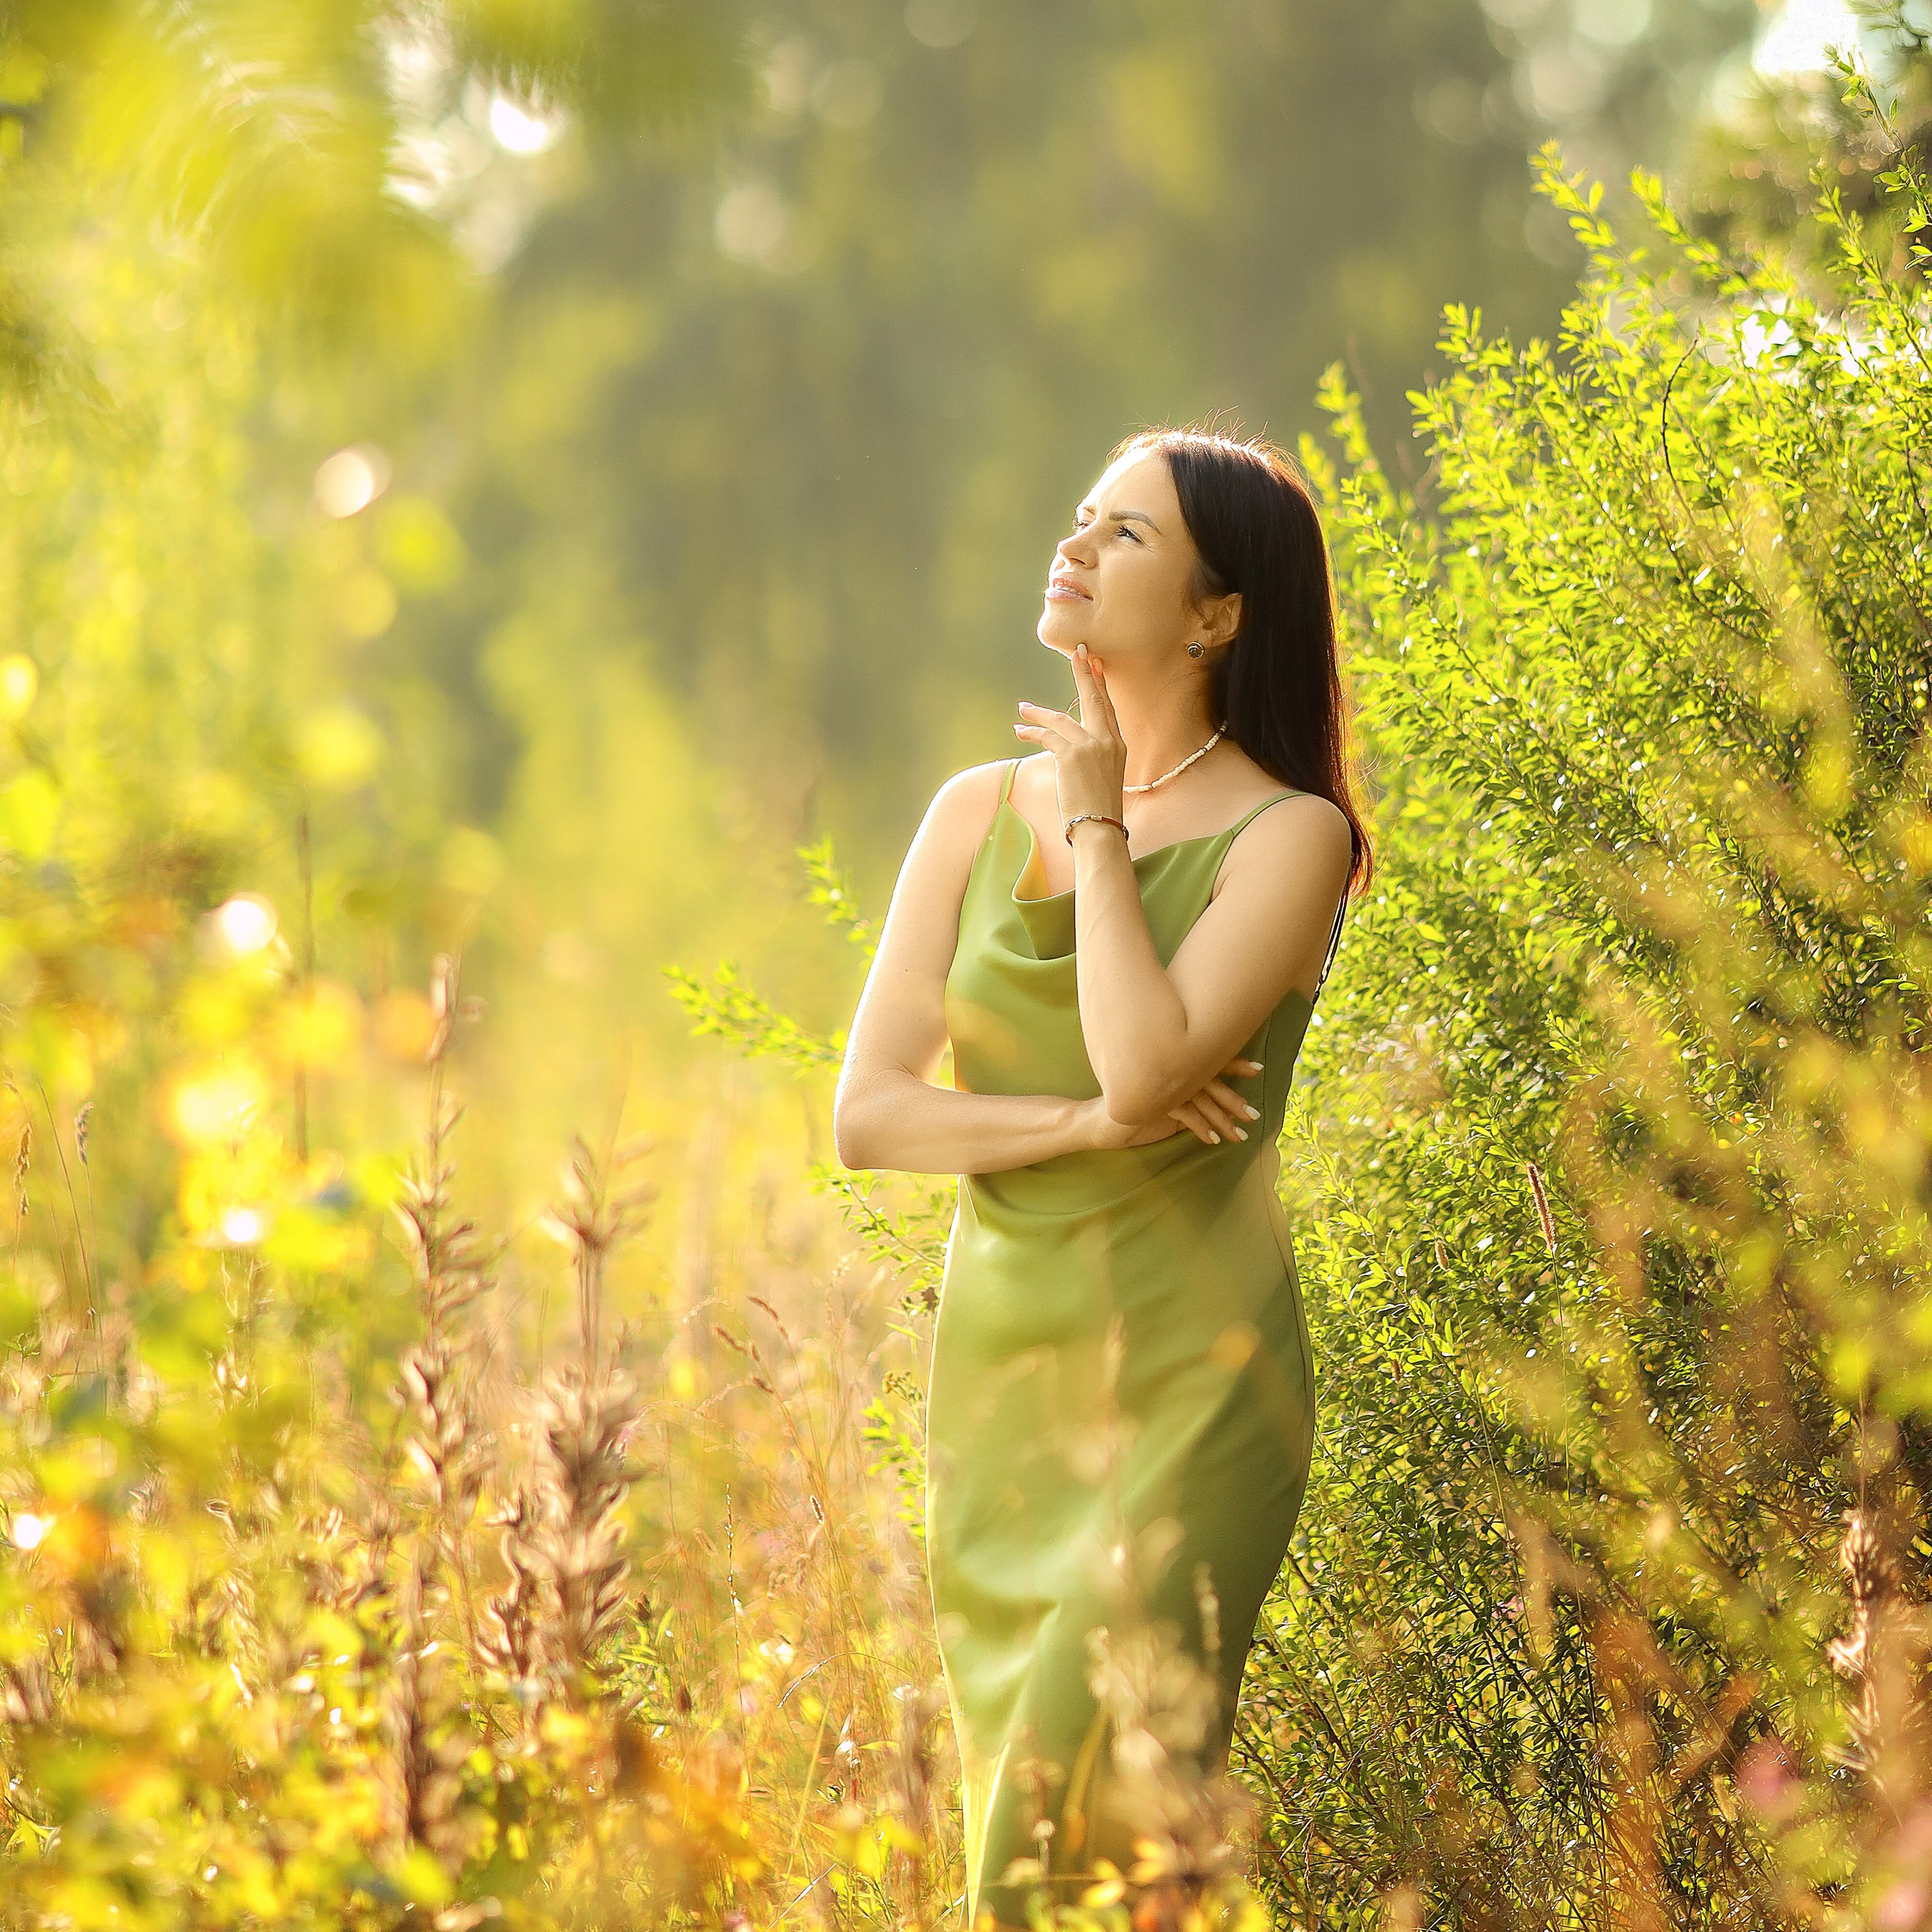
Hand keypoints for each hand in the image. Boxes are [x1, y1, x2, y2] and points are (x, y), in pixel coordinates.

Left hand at [1013, 643, 1125, 826]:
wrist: (1100, 828)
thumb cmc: (1100, 810)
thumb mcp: (1106, 778)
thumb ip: (1097, 759)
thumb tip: (1078, 753)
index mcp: (1119, 746)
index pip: (1108, 708)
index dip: (1100, 686)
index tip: (1095, 665)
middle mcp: (1108, 741)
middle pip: (1094, 699)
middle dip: (1084, 673)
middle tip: (1077, 652)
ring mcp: (1091, 747)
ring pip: (1061, 718)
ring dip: (1039, 713)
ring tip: (1023, 709)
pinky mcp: (1072, 756)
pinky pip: (1047, 736)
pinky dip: (1031, 732)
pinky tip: (1019, 731)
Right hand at [1077, 1058, 1264, 1150]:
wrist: (1100, 1120)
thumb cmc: (1134, 1110)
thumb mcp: (1168, 1104)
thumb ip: (1188, 1099)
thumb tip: (1216, 1105)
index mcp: (1173, 1065)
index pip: (1209, 1061)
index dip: (1234, 1064)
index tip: (1259, 1069)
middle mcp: (1168, 1071)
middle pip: (1209, 1080)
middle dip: (1234, 1099)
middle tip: (1255, 1114)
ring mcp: (1159, 1085)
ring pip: (1199, 1098)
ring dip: (1222, 1118)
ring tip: (1240, 1135)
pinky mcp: (1150, 1101)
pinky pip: (1181, 1113)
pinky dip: (1199, 1127)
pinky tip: (1212, 1141)